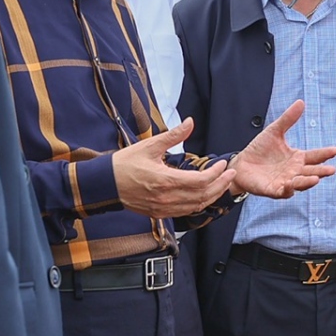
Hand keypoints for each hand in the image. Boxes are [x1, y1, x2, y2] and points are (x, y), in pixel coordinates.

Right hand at [113, 120, 235, 217]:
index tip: (224, 164)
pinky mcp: (158, 213)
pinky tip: (204, 195)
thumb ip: (173, 135)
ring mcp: (163, 208)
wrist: (104, 184)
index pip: (200, 181)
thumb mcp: (149, 145)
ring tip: (222, 184)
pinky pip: (185, 212)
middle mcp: (167, 198)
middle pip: (203, 196)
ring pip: (196, 206)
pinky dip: (198, 204)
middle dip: (220, 185)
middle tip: (231, 174)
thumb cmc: (124, 164)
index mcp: (165, 180)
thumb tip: (190, 122)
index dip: (216, 173)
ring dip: (212, 196)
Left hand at [231, 100, 335, 197]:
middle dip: (322, 171)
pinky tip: (291, 185)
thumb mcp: (274, 131)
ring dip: (307, 182)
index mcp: (297, 157)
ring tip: (316, 179)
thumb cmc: (260, 149)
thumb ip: (288, 119)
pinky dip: (288, 190)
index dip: (325, 154)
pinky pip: (282, 192)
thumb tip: (301, 102)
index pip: (315, 156)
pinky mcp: (273, 190)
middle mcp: (294, 171)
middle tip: (332, 169)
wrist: (241, 164)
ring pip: (300, 183)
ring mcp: (285, 182)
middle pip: (311, 172)